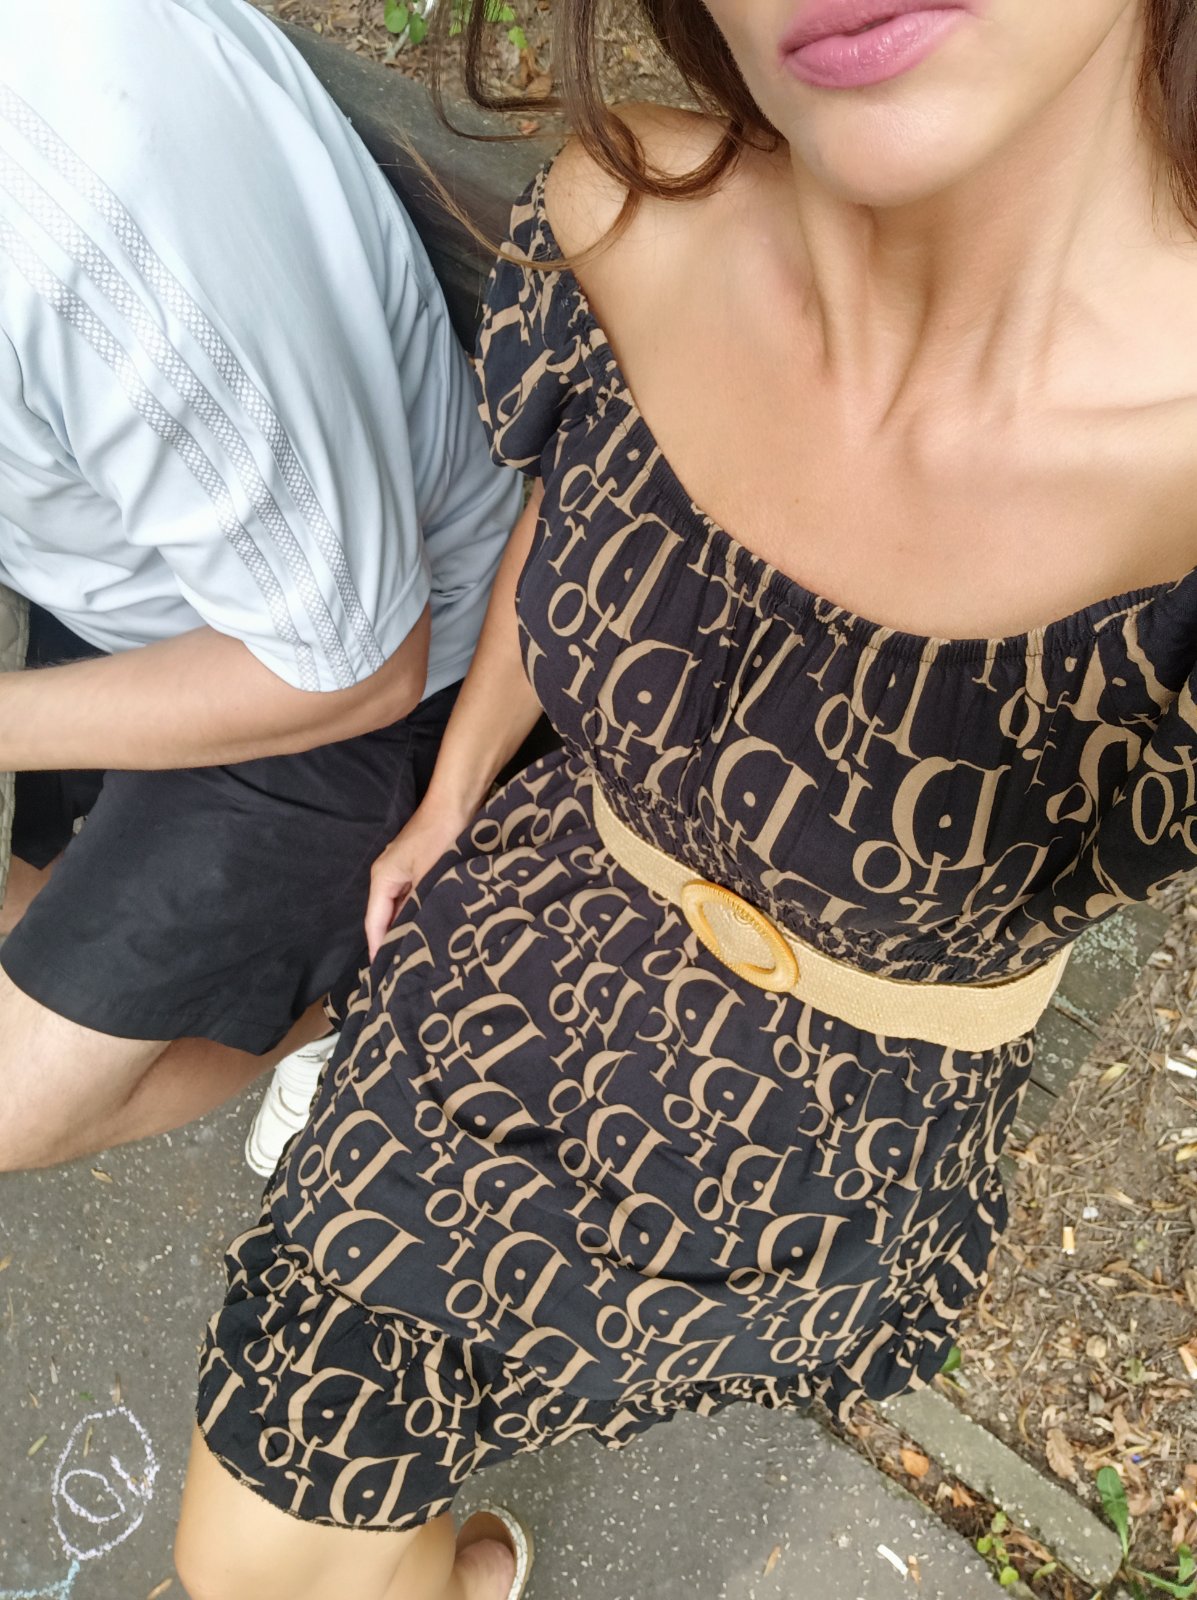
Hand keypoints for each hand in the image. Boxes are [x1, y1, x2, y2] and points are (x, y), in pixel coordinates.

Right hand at [364, 800, 474, 959]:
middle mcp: (387, 876)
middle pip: (384, 917)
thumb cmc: (442, 836)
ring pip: (400, 909)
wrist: (457, 801)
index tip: (383, 977)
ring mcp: (403, 871)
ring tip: (416, 957)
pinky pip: (413, 897)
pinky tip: (429, 927)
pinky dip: (418, 913)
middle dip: (392, 942)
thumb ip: (418, 908)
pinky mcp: (419, 867)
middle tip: (402, 973)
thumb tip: (411, 938)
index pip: (375, 924)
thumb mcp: (430, 876)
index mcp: (383, 879)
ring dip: (407, 928)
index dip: (378, 949)